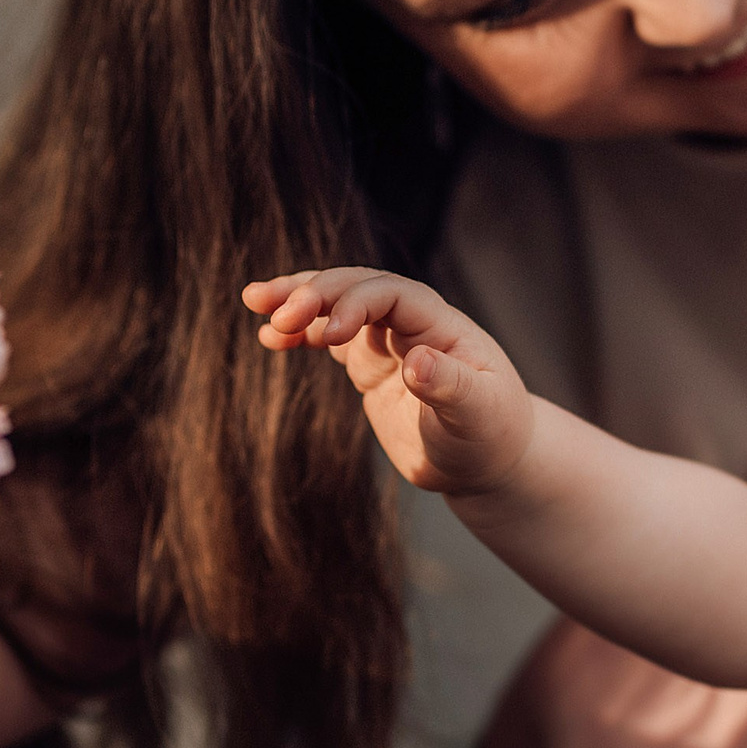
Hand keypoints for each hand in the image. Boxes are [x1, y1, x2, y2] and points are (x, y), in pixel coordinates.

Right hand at [243, 267, 533, 494]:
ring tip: (256, 303)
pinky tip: (270, 337)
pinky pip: (330, 335)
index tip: (328, 335)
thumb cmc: (490, 437)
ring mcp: (389, 342)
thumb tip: (416, 363)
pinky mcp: (372, 365)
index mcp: (441, 325)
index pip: (392, 293)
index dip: (355, 303)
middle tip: (274, 312)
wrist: (488, 460)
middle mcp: (413, 324)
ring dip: (299, 300)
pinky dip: (301, 332)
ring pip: (338, 304)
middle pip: (358, 287)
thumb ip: (451, 387)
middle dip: (316, 293)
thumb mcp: (478, 415)